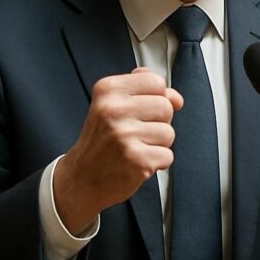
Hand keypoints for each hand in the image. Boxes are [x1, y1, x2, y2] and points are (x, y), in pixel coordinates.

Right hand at [53, 67, 182, 233]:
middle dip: (158, 122)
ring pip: (169, 132)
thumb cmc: (102, 142)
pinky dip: (157, 163)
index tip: (140, 110)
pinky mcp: (136, 159)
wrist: (81, 179)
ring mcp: (124, 135)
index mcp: (108, 90)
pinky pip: (167, 156)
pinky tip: (137, 162)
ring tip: (135, 148)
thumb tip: (177, 99)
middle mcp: (113, 110)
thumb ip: (147, 94)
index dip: (156, 97)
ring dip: (157, 144)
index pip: (155, 81)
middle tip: (135, 133)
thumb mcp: (114, 106)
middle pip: (165, 106)